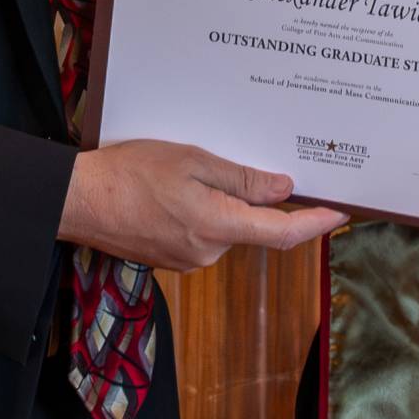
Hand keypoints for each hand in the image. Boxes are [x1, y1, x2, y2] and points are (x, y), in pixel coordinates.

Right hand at [60, 140, 347, 271]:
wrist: (78, 200)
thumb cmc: (129, 173)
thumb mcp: (192, 161)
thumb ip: (241, 179)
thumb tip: (283, 189)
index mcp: (218, 226)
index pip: (282, 232)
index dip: (316, 223)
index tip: (340, 213)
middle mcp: (208, 252)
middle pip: (251, 225)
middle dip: (253, 197)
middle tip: (241, 158)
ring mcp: (188, 259)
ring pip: (224, 227)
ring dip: (221, 201)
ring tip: (190, 169)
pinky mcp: (171, 258)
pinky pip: (202, 232)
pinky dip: (201, 210)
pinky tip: (175, 188)